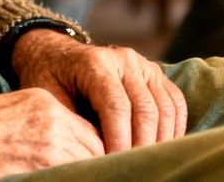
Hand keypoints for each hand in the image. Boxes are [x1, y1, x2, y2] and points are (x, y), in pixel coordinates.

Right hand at [0, 88, 103, 181]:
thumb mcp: (14, 113)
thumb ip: (43, 124)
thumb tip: (65, 149)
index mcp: (46, 103)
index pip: (87, 129)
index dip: (94, 149)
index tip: (97, 160)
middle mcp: (55, 119)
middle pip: (94, 146)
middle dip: (96, 162)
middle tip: (99, 173)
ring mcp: (52, 143)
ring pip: (88, 163)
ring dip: (88, 172)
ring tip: (93, 177)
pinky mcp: (46, 164)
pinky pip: (72, 173)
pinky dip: (73, 176)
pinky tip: (68, 176)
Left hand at [11, 29, 187, 153]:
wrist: (56, 55)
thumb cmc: (50, 79)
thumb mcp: (48, 98)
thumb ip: (72, 123)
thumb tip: (94, 157)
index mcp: (95, 63)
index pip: (117, 106)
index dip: (120, 140)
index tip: (115, 164)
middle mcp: (124, 59)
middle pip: (145, 109)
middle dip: (142, 145)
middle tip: (136, 169)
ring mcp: (143, 64)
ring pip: (165, 107)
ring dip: (161, 140)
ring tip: (149, 163)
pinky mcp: (155, 73)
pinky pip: (175, 102)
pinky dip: (175, 127)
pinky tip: (164, 147)